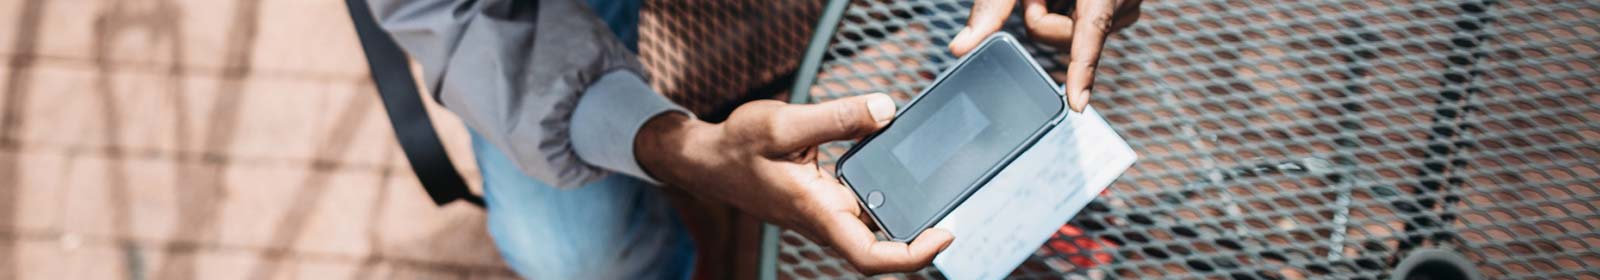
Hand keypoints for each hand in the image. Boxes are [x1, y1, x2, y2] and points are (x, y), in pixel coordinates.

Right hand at [636, 94, 954, 273]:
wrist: (707, 159)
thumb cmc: (737, 147)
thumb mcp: (783, 123)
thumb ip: (838, 117)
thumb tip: (886, 110)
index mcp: (818, 212)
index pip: (871, 256)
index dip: (913, 255)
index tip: (945, 234)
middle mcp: (826, 220)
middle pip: (883, 245)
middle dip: (922, 232)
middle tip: (958, 201)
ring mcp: (826, 213)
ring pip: (877, 226)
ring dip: (908, 214)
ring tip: (941, 187)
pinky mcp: (825, 200)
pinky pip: (865, 204)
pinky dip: (887, 192)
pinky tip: (903, 167)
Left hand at [949, 0, 1141, 111]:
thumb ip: (991, 7)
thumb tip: (960, 49)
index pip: (1090, 31)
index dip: (1081, 70)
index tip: (1077, 104)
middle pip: (1067, 38)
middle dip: (1042, 16)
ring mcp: (1129, 6)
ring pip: (1075, 38)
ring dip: (1056, 12)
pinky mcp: (1124, 12)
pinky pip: (1086, 32)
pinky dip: (1068, 14)